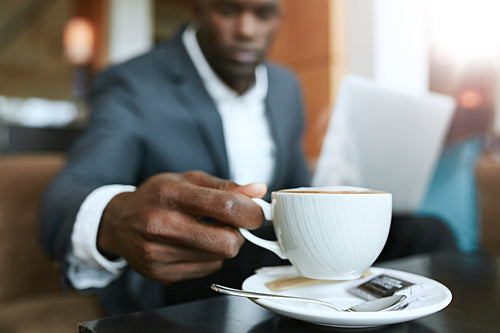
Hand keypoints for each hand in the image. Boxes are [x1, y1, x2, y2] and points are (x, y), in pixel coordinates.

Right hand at [97, 171, 266, 284]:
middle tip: (231, 223)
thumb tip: (258, 190)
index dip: (250, 211)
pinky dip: (209, 257)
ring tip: (205, 230)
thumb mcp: (188, 180)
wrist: (119, 222)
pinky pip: (207, 270)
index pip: (226, 207)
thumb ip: (225, 186)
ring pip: (219, 258)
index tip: (255, 211)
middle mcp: (161, 226)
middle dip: (238, 234)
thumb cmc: (158, 196)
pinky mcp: (160, 274)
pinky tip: (193, 244)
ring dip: (222, 244)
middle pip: (227, 243)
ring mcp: (158, 254)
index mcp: (171, 195)